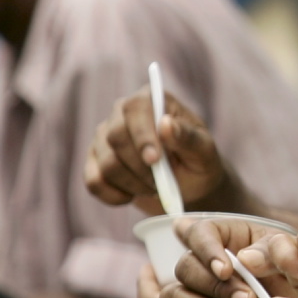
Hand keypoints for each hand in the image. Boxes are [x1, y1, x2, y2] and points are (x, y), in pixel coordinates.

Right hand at [83, 90, 230, 213]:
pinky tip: (132, 196)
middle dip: (140, 167)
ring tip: (153, 188)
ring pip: (106, 163)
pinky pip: (94, 182)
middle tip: (161, 183)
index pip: (135, 108)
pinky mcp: (94, 162)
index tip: (155, 160)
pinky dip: (114, 196)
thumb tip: (165, 124)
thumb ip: (188, 138)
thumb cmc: (198, 162)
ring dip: (133, 184)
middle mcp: (121, 114)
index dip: (142, 135)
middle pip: (115, 137)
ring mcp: (103, 138)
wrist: (188, 186)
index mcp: (151, 100)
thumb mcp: (204, 151)